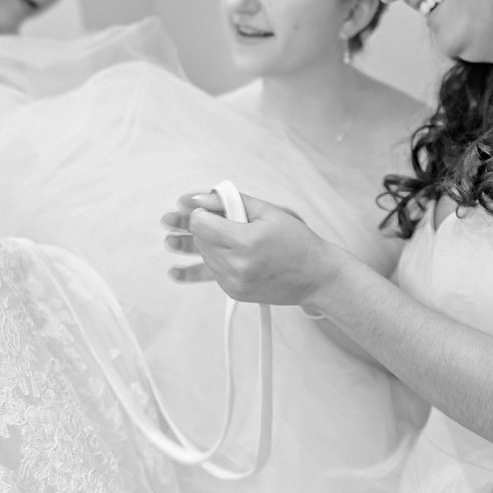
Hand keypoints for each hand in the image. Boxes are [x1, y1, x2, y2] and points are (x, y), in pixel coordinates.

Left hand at [159, 190, 337, 305]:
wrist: (316, 276)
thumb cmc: (297, 240)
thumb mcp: (267, 210)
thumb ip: (228, 201)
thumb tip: (193, 199)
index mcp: (246, 241)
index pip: (200, 224)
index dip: (196, 212)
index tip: (193, 205)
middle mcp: (237, 265)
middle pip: (199, 239)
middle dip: (195, 227)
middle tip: (177, 219)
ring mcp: (234, 282)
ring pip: (203, 256)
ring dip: (200, 244)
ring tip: (176, 239)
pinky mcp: (234, 292)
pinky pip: (210, 273)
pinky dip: (205, 262)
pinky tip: (175, 271)